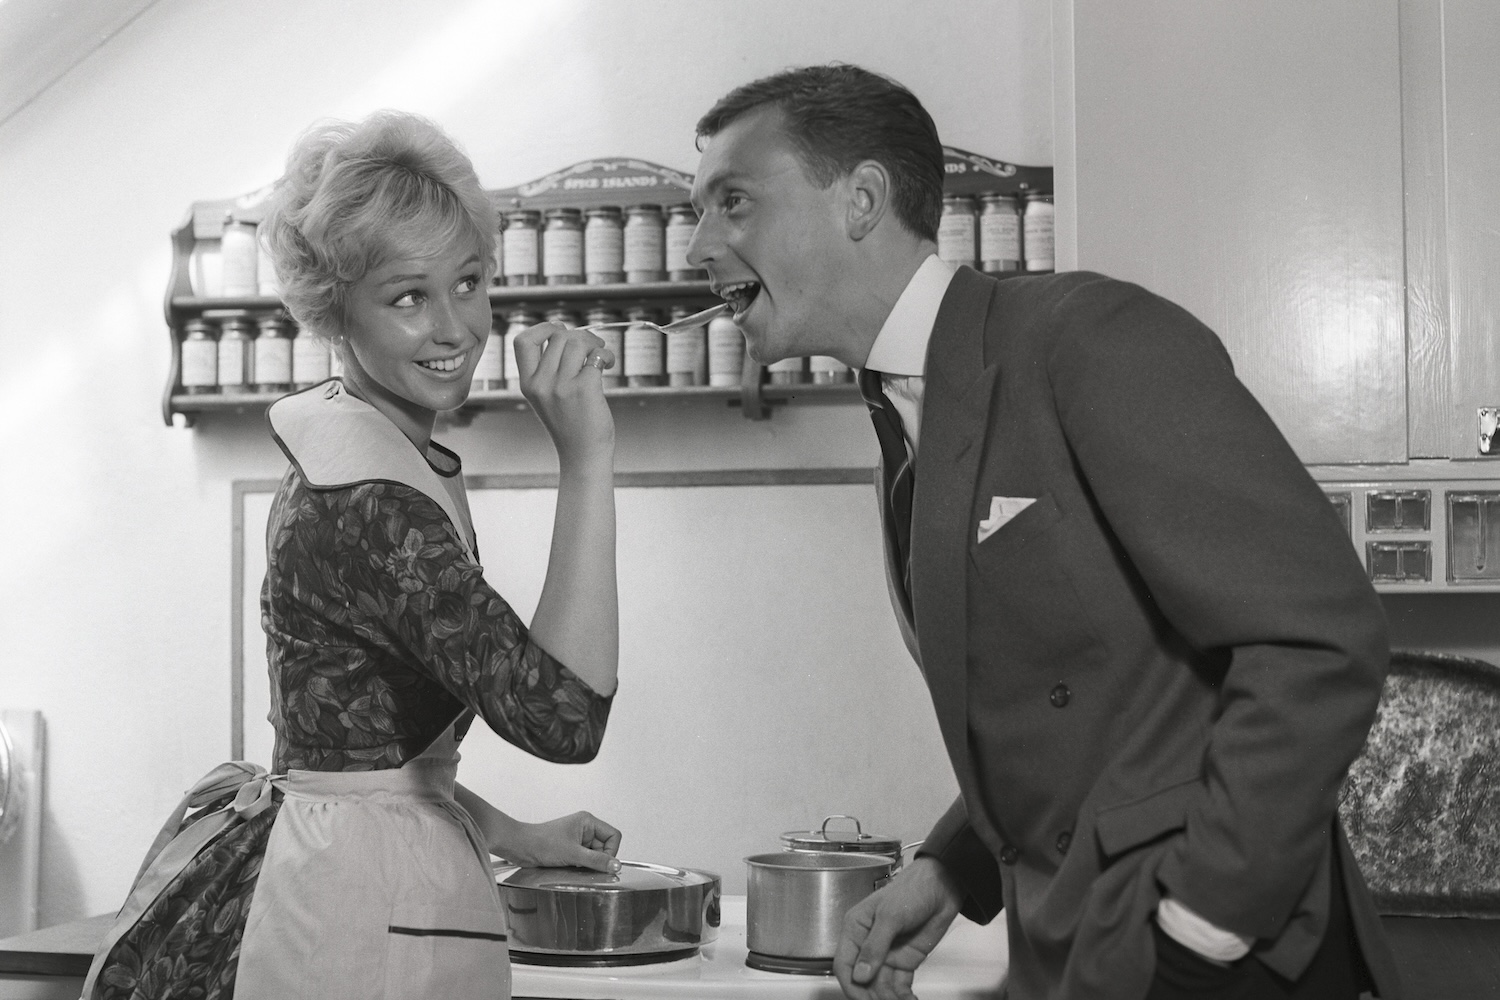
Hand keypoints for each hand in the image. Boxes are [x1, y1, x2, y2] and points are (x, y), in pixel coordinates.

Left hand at [503, 811, 621, 872]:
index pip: (613, 835)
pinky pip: (584, 860)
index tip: (602, 863)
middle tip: (585, 866)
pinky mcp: (570, 850)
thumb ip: (596, 860)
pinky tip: (570, 868)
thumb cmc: (541, 843)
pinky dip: (580, 867)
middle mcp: (584, 829)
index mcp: (588, 821)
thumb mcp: (573, 854)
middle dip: (598, 859)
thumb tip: (616, 865)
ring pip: (594, 855)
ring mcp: (577, 840)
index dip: (611, 851)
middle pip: (605, 847)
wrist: (520, 847)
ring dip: (588, 864)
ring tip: (574, 866)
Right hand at [512, 322, 614, 463]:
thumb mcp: (546, 396)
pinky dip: (606, 355)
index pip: (522, 341)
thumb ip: (549, 369)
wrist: (582, 454)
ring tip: (602, 357)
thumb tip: (564, 332)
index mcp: (528, 384)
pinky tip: (609, 363)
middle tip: (592, 348)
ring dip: (595, 343)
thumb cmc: (570, 423)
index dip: (542, 328)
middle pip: (559, 336)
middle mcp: (541, 383)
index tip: (560, 330)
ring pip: (578, 342)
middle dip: (580, 335)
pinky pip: (597, 355)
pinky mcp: (584, 389)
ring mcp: (561, 387)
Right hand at [833, 857, 963, 999]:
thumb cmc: (913, 889)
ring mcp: (887, 954)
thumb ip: (874, 946)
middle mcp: (868, 944)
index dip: (851, 985)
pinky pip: (899, 986)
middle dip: (872, 996)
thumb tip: (861, 974)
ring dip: (889, 998)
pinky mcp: (904, 961)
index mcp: (856, 928)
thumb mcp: (890, 916)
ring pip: (881, 986)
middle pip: (863, 980)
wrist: (943, 888)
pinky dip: (903, 997)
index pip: (844, 964)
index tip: (862, 999)